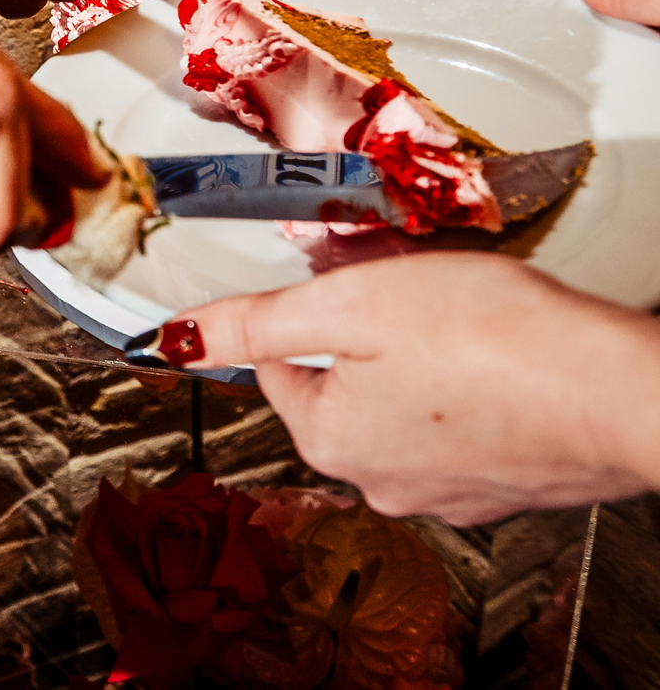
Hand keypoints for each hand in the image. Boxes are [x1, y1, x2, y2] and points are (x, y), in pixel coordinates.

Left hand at [176, 253, 659, 524]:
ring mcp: (447, 494)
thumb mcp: (349, 305)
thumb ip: (256, 322)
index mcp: (330, 443)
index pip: (277, 370)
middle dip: (365, 344)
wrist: (623, 391)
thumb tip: (174, 338)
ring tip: (462, 335)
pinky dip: (472, 397)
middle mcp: (380, 484)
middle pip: (338, 392)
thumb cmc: (496, 342)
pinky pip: (461, 429)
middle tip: (413, 309)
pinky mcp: (504, 488)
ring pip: (401, 411)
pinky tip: (498, 368)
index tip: (342, 294)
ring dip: (419, 371)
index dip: (307, 318)